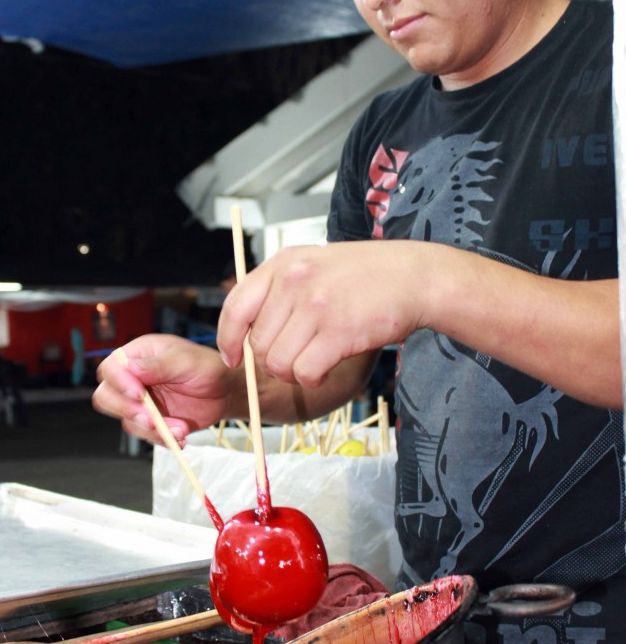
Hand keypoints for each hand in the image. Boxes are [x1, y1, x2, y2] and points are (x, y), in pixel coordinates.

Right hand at [93, 334, 239, 445]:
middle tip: (153, 420)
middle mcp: (134, 378)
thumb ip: (159, 366)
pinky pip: (145, 434)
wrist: (225, 392)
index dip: (119, 382)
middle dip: (128, 411)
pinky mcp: (150, 420)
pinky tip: (181, 437)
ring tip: (181, 430)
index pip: (111, 368)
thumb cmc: (208, 367)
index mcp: (139, 354)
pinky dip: (162, 439)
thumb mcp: (187, 362)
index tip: (139, 394)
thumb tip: (130, 366)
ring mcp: (140, 401)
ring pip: (126, 420)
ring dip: (152, 430)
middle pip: (107, 397)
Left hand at [217, 241, 426, 387]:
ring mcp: (315, 306)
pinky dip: (312, 379)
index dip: (229, 339)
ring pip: (278, 363)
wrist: (414, 277)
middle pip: (257, 343)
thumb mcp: (313, 265)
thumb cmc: (366, 275)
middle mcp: (294, 281)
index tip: (235, 357)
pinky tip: (326, 368)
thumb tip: (246, 334)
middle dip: (272, 361)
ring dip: (293, 373)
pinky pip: (304, 372)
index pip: (235, 307)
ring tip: (314, 361)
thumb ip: (279, 291)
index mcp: (283, 264)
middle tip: (296, 357)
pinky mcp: (338, 331)